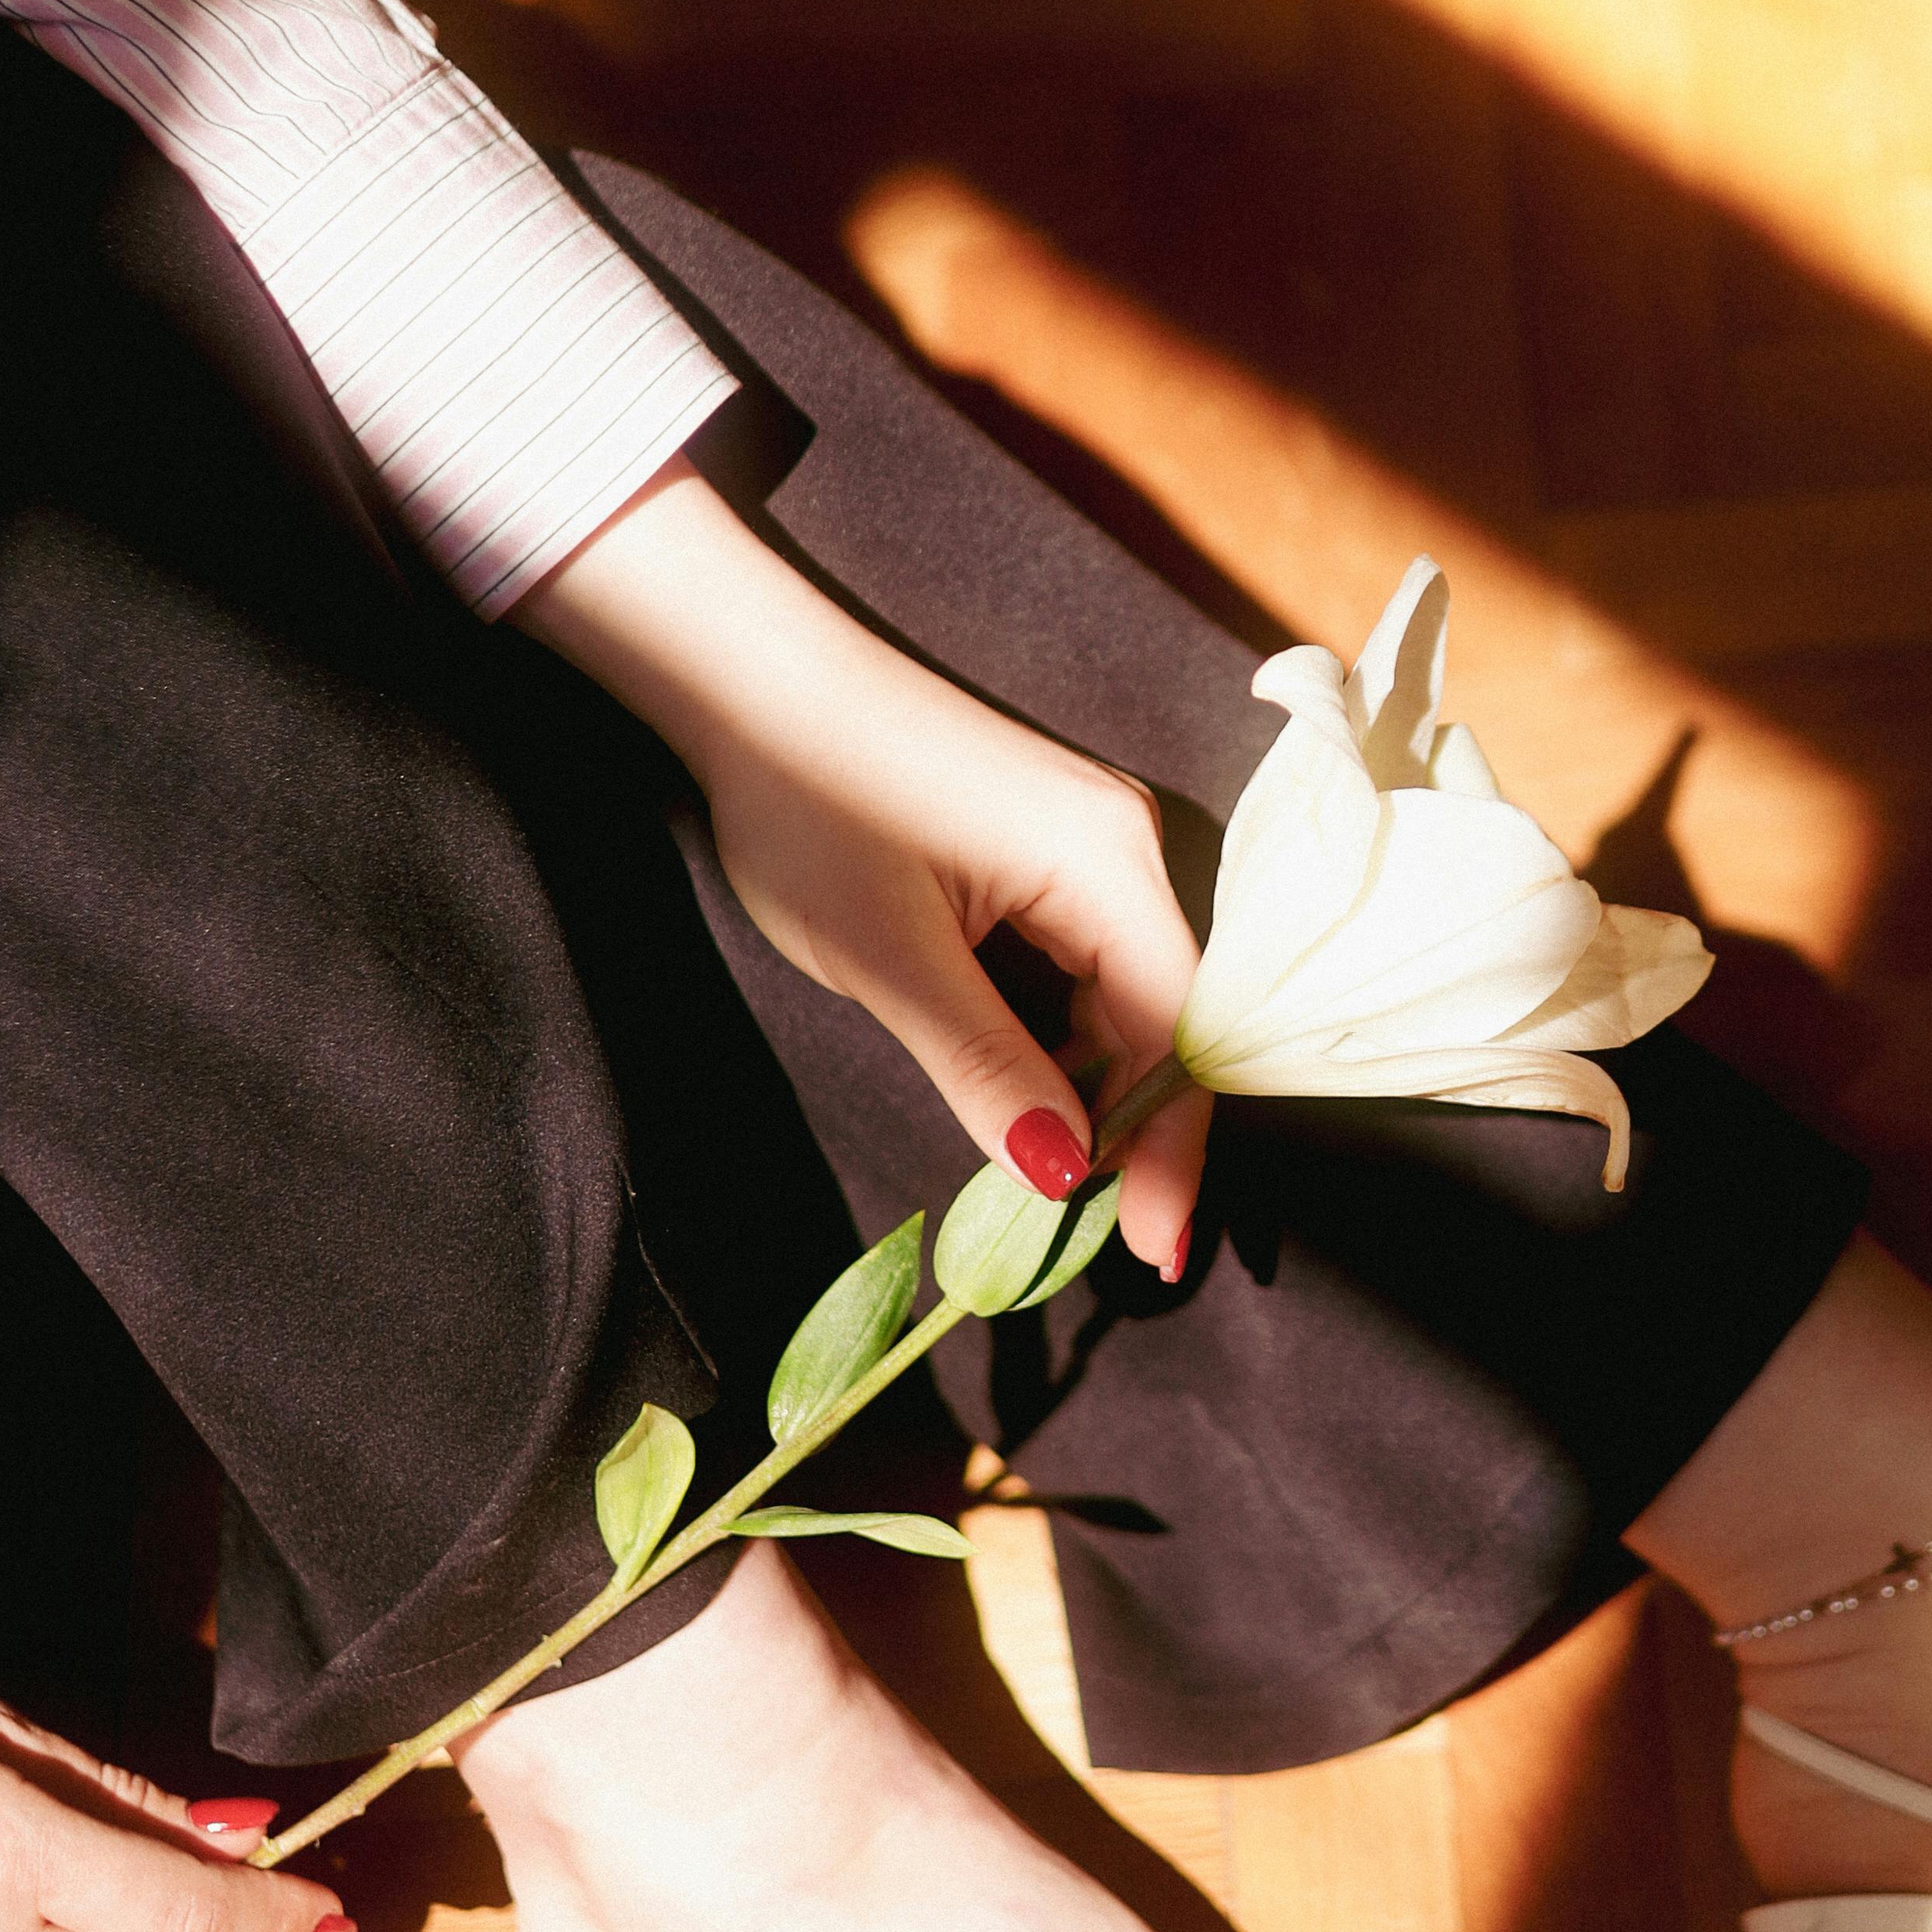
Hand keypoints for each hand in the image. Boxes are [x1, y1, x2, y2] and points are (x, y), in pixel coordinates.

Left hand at [520, 471, 1211, 1278]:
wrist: (753, 678)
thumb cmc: (810, 800)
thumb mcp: (889, 959)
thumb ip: (987, 1068)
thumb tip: (1063, 1177)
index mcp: (1105, 863)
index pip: (1178, 1032)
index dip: (1171, 1151)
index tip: (1152, 1252)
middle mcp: (1124, 846)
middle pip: (1168, 1018)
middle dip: (1140, 1133)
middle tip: (1107, 1242)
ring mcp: (1091, 842)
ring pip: (1128, 997)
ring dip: (1097, 1089)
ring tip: (1056, 1182)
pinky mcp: (1051, 846)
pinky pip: (1090, 963)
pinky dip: (1067, 1038)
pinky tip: (1027, 1091)